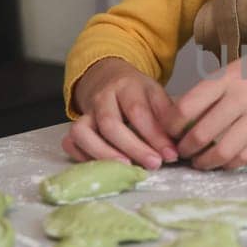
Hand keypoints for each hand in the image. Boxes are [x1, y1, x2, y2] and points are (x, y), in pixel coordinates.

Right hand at [62, 57, 179, 167]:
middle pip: (110, 124)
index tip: (171, 154)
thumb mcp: (155, 94)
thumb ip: (166, 115)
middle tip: (154, 164)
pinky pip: (70, 143)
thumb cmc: (136, 92)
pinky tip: (105, 168)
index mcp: (126, 86)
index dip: (155, 135)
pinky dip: (83, 157)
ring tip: (127, 168)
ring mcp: (85, 113)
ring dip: (104, 154)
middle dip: (133, 148)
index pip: (138, 111)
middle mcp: (101, 98)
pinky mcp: (74, 126)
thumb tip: (177, 144)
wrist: (108, 78)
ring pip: (82, 133)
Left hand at [169, 36, 246, 170]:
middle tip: (179, 152)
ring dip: (204, 162)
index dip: (171, 124)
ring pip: (222, 151)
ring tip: (198, 162)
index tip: (167, 130)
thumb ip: (212, 90)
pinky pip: (245, 156)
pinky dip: (228, 163)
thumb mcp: (236, 69)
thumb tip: (181, 113)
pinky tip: (222, 162)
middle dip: (184, 148)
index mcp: (227, 79)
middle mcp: (241, 98)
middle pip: (201, 134)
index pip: (187, 106)